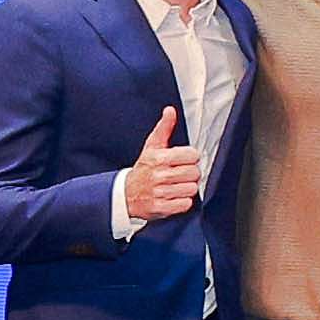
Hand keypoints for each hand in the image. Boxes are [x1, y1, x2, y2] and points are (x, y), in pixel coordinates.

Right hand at [119, 103, 204, 228]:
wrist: (124, 194)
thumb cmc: (142, 169)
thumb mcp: (151, 146)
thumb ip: (164, 128)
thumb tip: (170, 111)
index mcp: (160, 158)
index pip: (192, 155)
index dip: (190, 158)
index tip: (183, 160)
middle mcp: (160, 175)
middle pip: (194, 173)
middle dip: (190, 174)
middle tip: (180, 174)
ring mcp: (160, 193)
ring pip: (192, 189)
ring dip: (187, 188)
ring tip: (176, 186)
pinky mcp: (161, 208)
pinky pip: (185, 204)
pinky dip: (182, 202)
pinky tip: (174, 197)